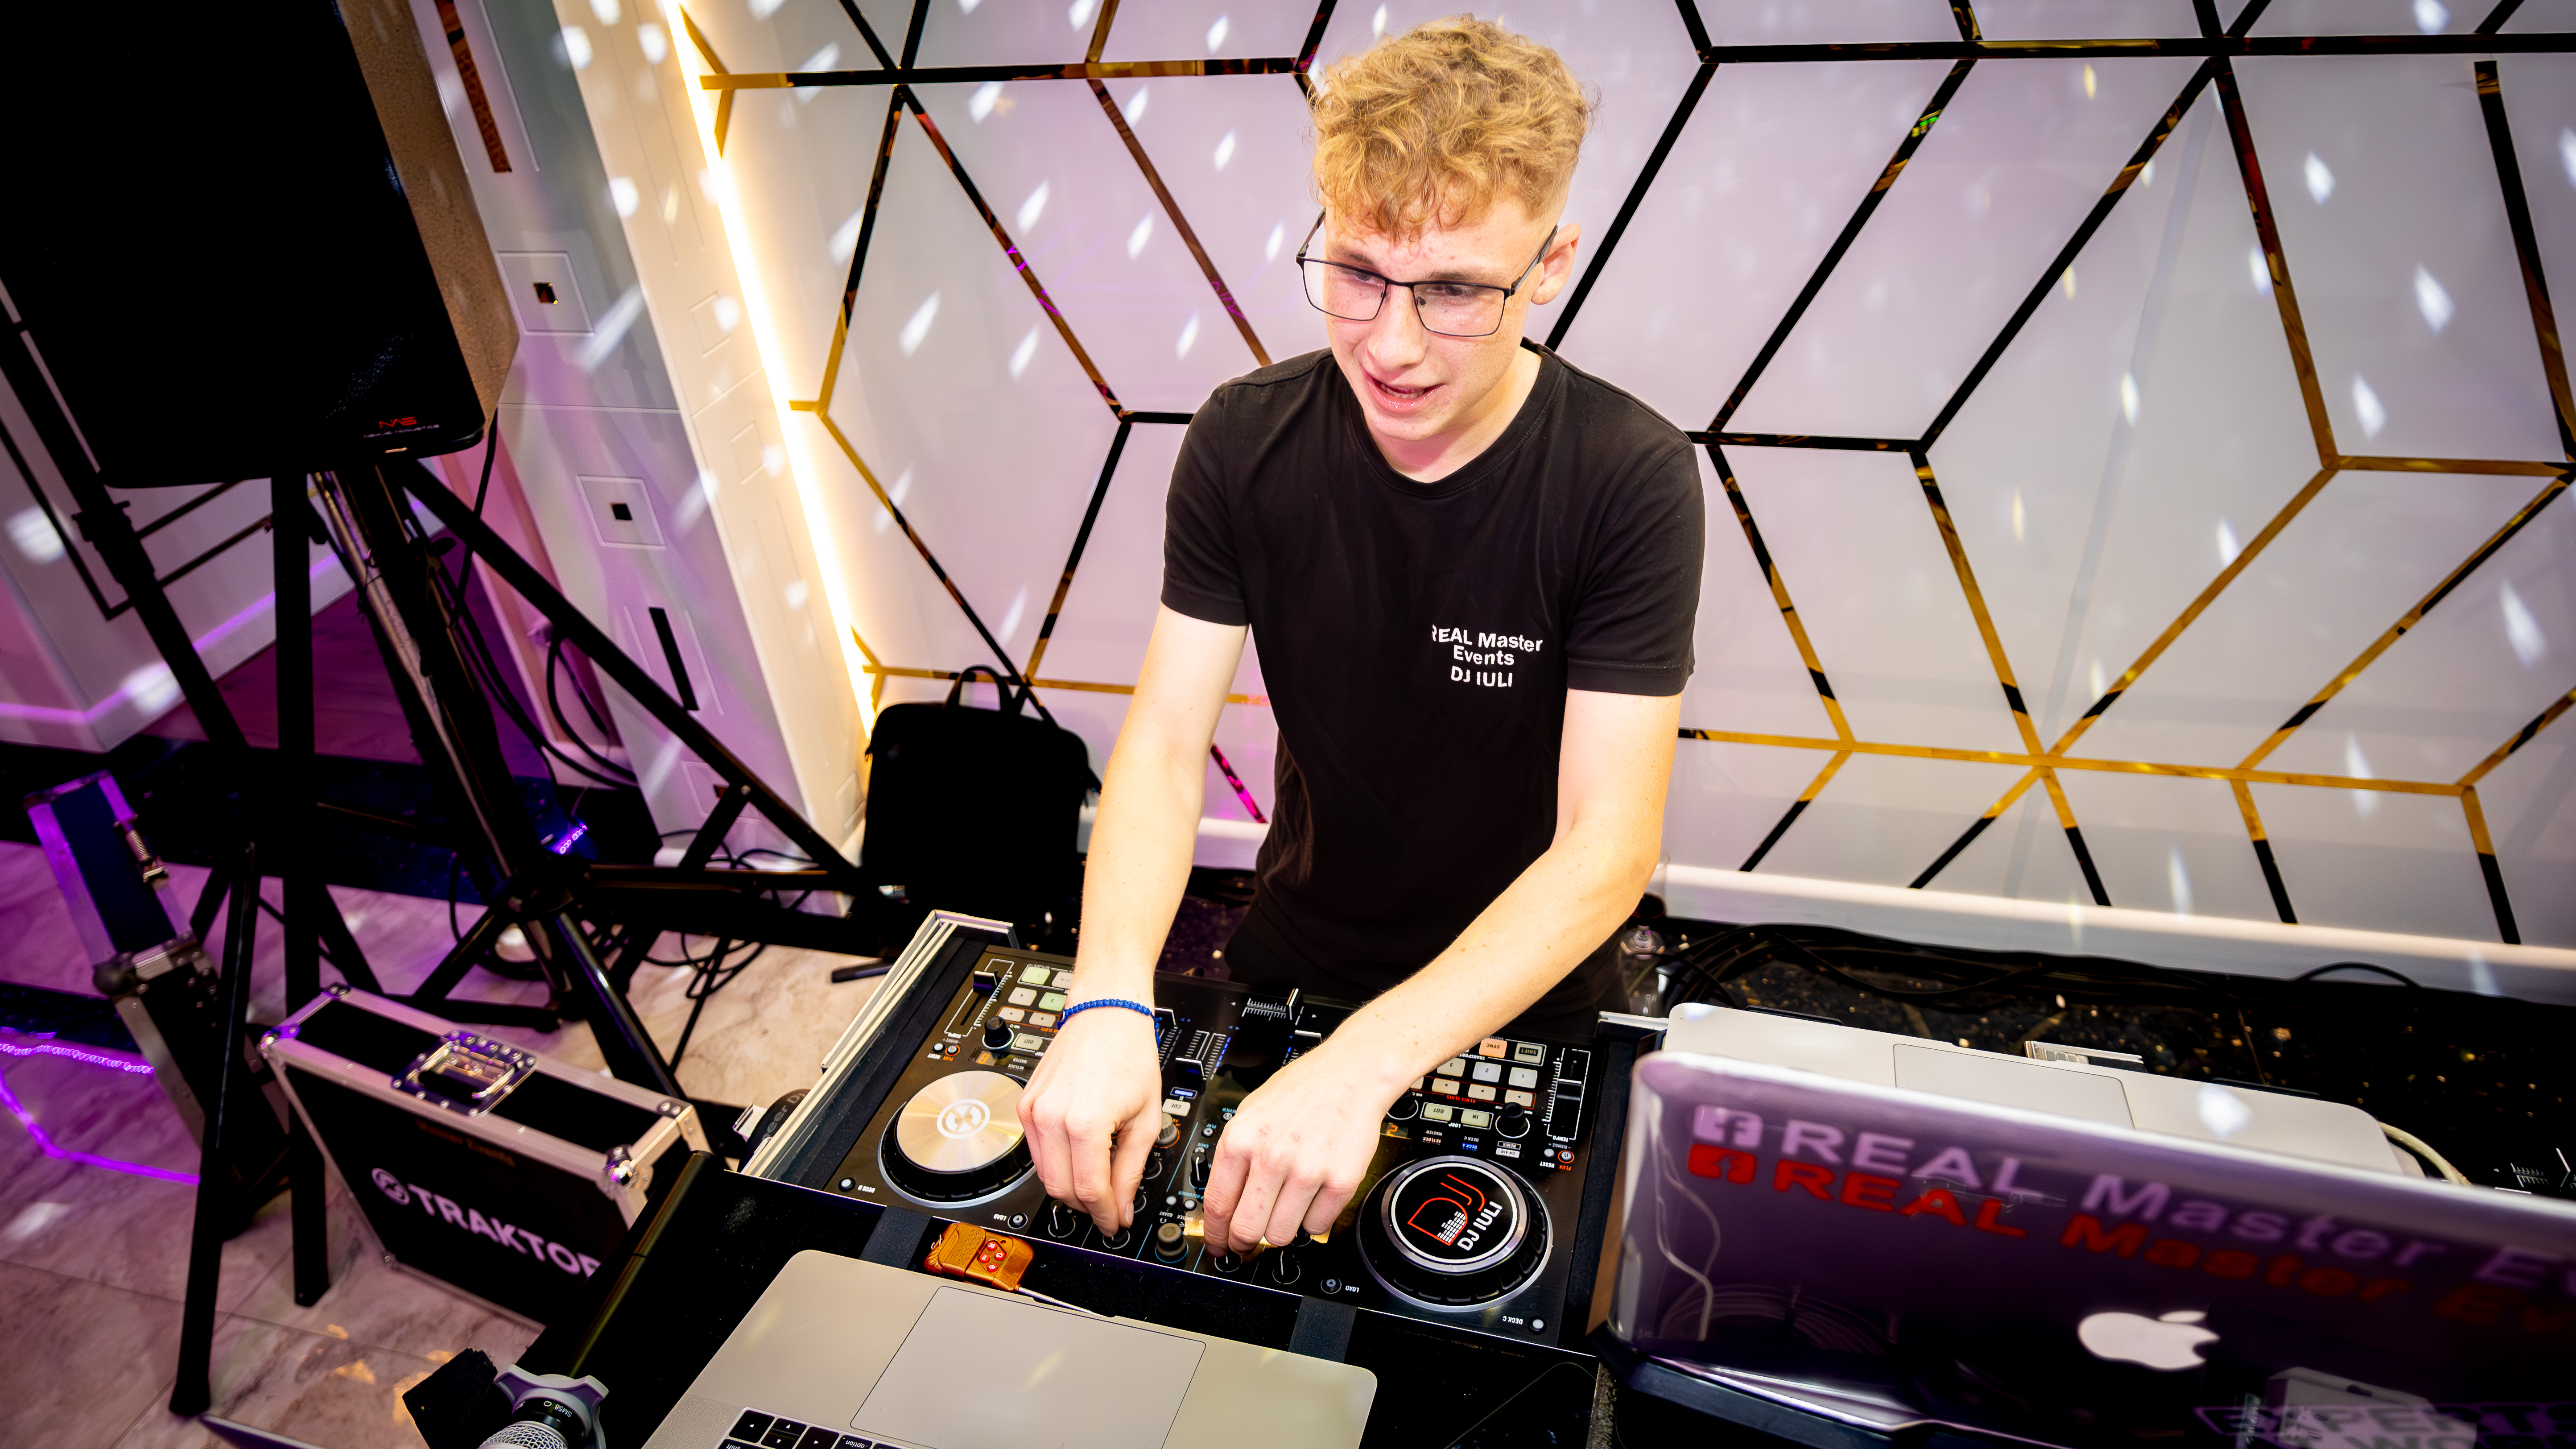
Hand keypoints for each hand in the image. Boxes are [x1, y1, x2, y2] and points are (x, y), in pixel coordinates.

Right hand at [1018, 1006, 1162, 1232]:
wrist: (1106, 1014)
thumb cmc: (1130, 1054)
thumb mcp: (1146, 1119)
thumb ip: (1131, 1170)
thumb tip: (1122, 1208)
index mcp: (1085, 1123)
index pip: (1090, 1191)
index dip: (1106, 1215)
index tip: (1116, 1224)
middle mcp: (1051, 1118)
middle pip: (1061, 1190)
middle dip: (1087, 1207)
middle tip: (1109, 1208)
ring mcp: (1033, 1111)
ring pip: (1044, 1175)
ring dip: (1070, 1188)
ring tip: (1098, 1182)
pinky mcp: (1025, 1106)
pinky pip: (1036, 1152)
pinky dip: (1056, 1163)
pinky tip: (1079, 1156)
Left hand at [1200, 1045, 1396, 1253]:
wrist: (1351, 1074)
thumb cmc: (1301, 1090)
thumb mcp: (1249, 1113)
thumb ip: (1234, 1156)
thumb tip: (1222, 1202)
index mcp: (1241, 1140)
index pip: (1217, 1206)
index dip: (1214, 1234)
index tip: (1217, 1244)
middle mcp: (1272, 1157)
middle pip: (1246, 1230)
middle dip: (1243, 1243)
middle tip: (1247, 1242)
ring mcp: (1308, 1171)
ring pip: (1281, 1235)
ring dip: (1281, 1229)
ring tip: (1286, 1207)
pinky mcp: (1340, 1182)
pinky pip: (1317, 1226)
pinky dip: (1313, 1219)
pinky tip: (1313, 1195)